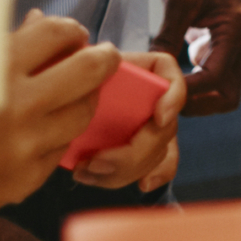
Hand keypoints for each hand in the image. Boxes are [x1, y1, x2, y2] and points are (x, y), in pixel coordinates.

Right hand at [0, 11, 117, 240]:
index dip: (72, 30)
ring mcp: (27, 145)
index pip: (58, 33)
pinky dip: (61, 134)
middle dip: (103, 58)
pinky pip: (62, 149)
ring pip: (83, 112)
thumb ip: (0, 46)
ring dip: (87, 97)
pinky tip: (51, 127)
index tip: (75, 34)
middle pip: (89, 71)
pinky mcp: (27, 179)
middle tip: (105, 55)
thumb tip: (39, 21)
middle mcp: (19, 105)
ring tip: (81, 91)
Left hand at [71, 50, 185, 191]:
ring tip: (87, 171)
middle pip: (165, 128)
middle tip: (96, 161)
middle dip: (133, 153)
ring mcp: (155, 126)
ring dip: (125, 170)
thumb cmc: (74, 76)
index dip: (172, 99)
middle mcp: (156, 98)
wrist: (67, 97)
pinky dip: (156, 176)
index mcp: (144, 71)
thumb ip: (81, 62)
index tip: (158, 118)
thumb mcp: (77, 64)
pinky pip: (164, 166)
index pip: (170, 77)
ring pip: (158, 153)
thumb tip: (75, 56)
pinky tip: (142, 184)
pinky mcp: (148, 149)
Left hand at [153, 0, 240, 115]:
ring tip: (163, 93)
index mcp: (234, 30)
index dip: (189, 92)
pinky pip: (210, 76)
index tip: (160, 94)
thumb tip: (155, 69)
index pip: (216, 78)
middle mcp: (237, 43)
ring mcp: (228, 45)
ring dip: (196, 98)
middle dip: (198, 105)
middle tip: (165, 102)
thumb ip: (168, 35)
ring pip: (220, 90)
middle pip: (228, 95)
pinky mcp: (217, 44)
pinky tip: (166, 77)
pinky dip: (191, 83)